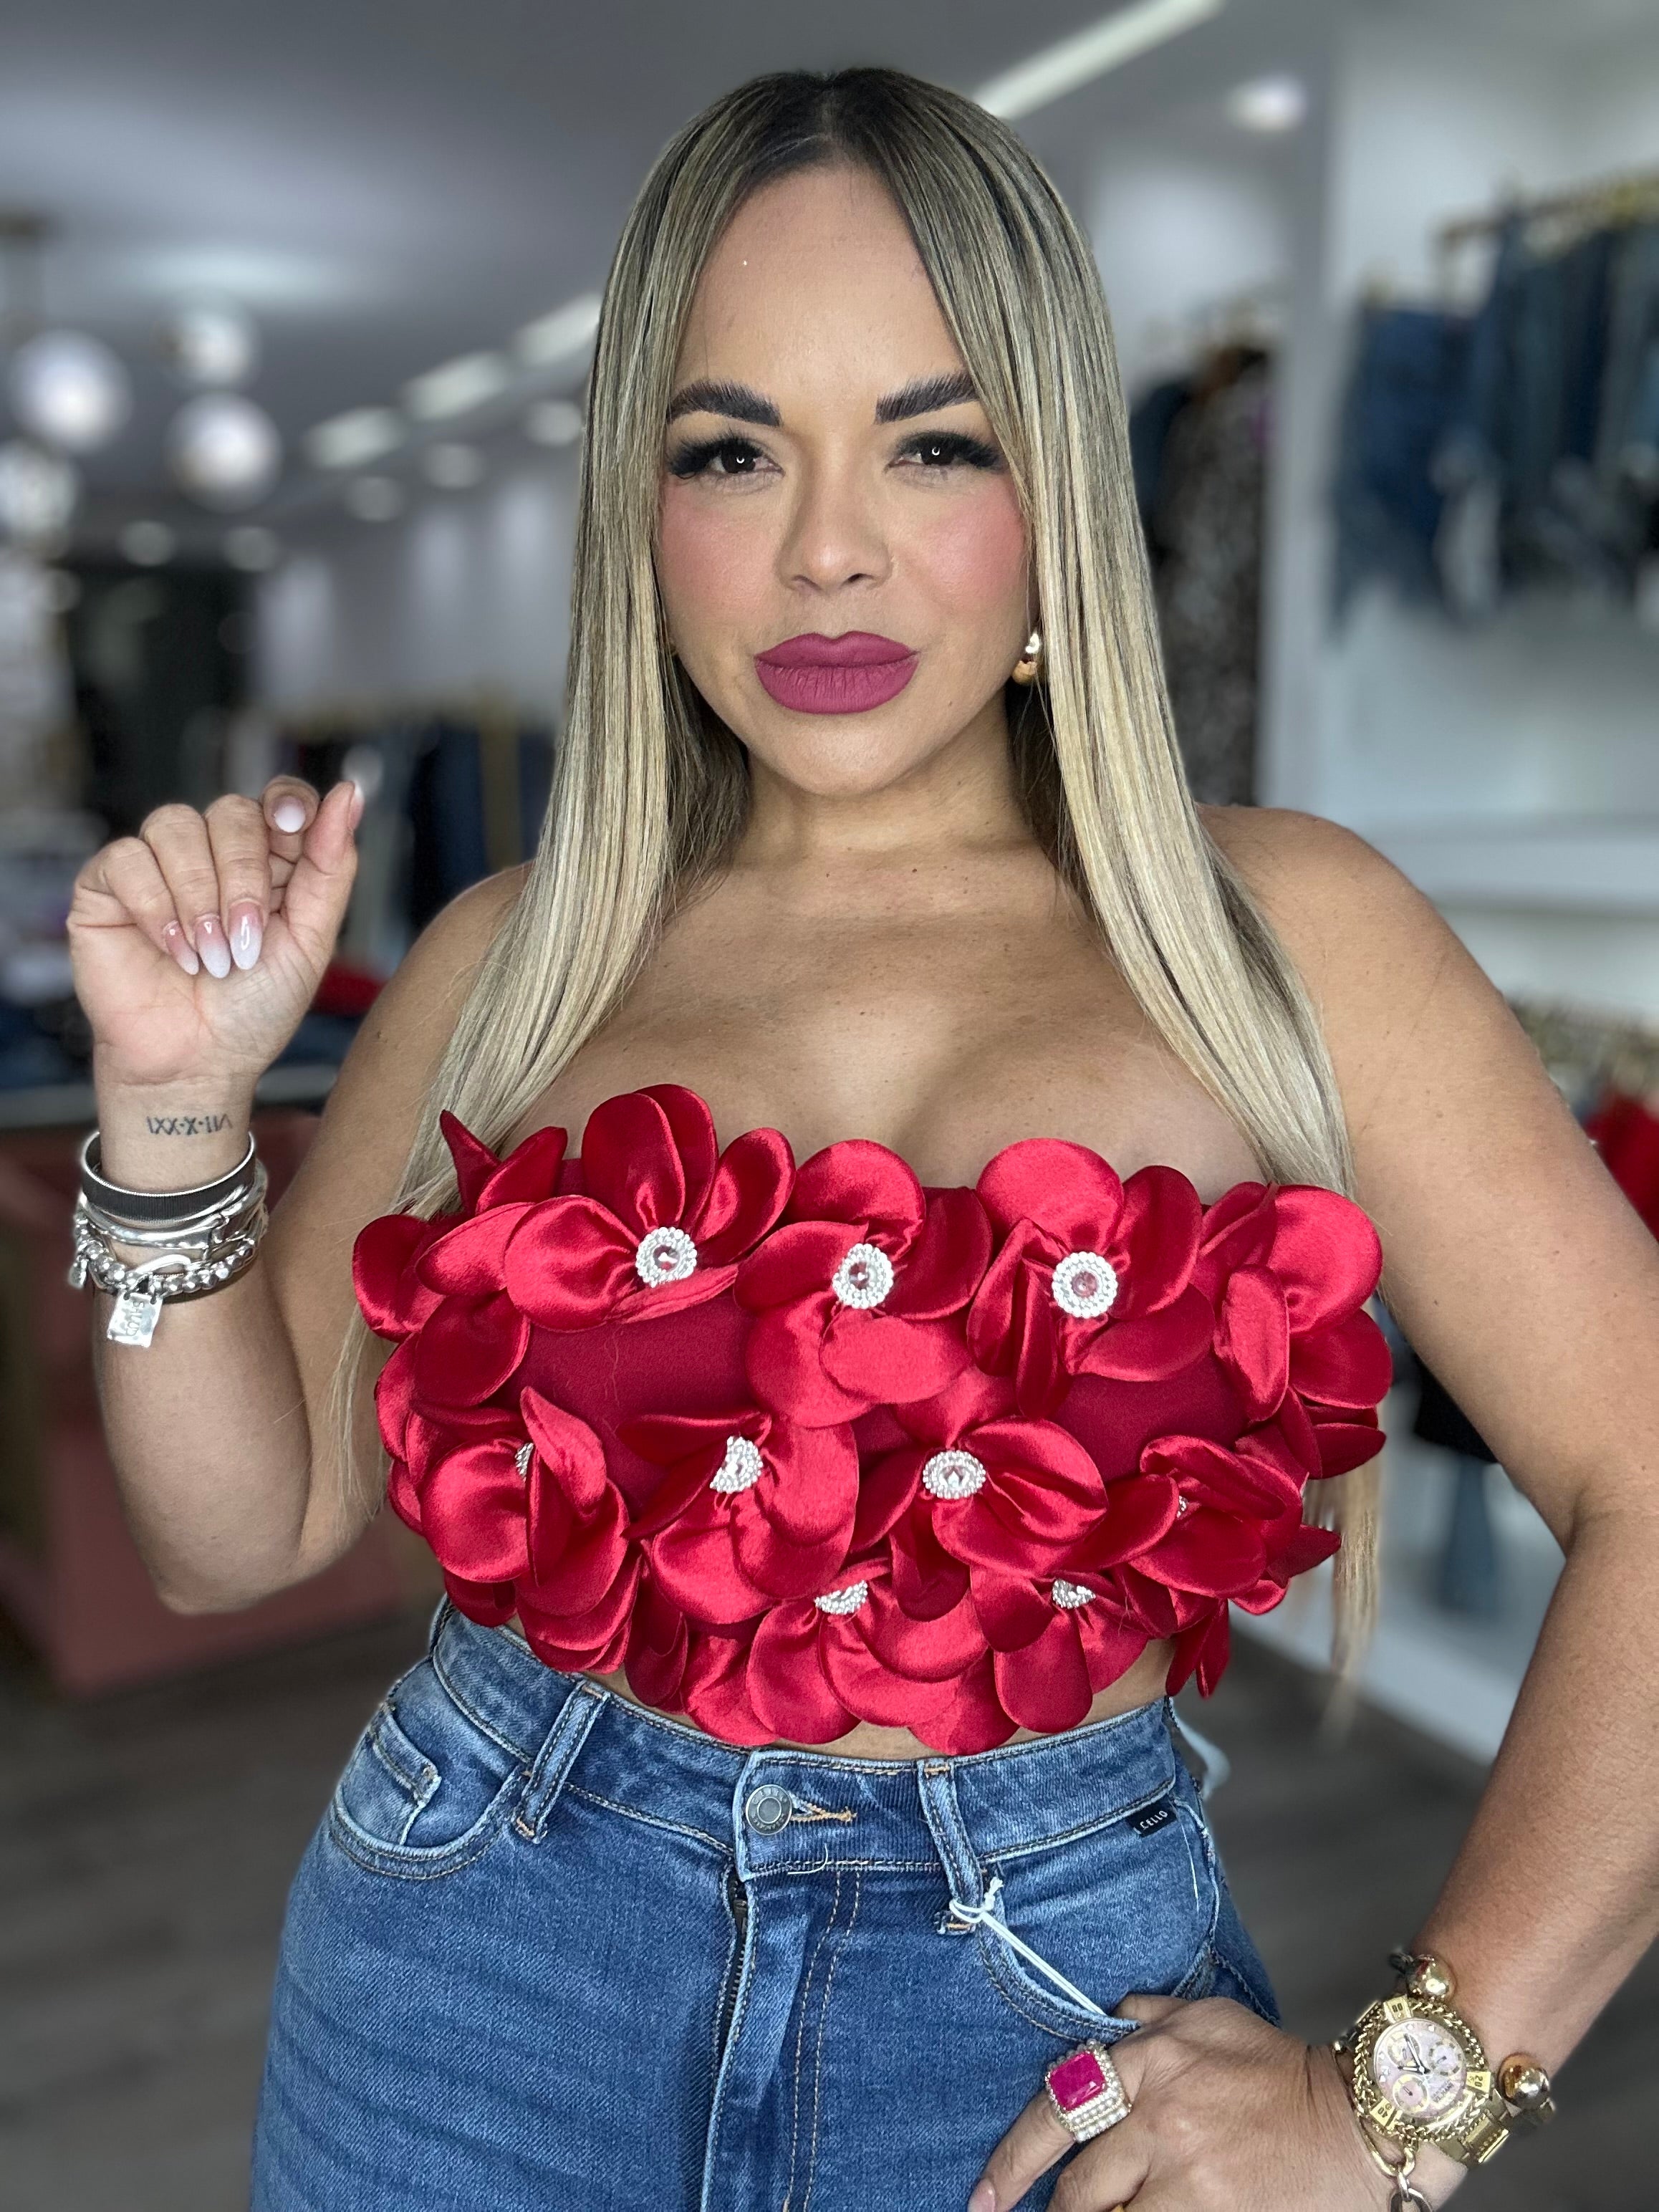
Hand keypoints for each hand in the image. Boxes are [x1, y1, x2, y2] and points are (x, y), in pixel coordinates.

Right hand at [68, 777, 361, 1096]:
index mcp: (269, 860)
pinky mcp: (107, 885)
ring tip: (210, 958)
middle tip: (245, 944)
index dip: (286, 800)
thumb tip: (350, 792)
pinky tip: (173, 951)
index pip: (278, 798)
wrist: (197, 1063)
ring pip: (175, 825)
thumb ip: (330, 866)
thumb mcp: (311, 940)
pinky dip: (156, 907)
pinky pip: (127, 858)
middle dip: (243, 878)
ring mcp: (158, 864)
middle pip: (230, 812)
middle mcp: (213, 852)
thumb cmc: (255, 1008)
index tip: (293, 824)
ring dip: (199, 898)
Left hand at [969, 1994, 1411, 2210]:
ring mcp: (1183, 2171)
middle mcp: (1157, 2114)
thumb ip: (1147, 2013)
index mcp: (1148, 2058)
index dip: (1010, 2164)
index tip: (984, 2197)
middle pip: (1075, 2187)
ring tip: (1119, 2210)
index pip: (1055, 2111)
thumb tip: (1104, 2016)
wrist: (1357, 2121)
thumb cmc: (1281, 2071)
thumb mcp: (1209, 2018)